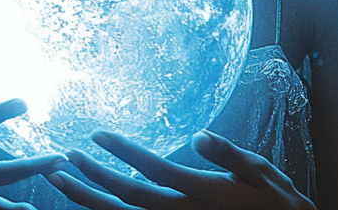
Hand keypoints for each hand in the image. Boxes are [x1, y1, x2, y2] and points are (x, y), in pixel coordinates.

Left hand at [45, 130, 313, 209]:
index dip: (123, 152)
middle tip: (60, 159)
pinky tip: (86, 206)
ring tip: (59, 180)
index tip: (96, 135)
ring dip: (88, 200)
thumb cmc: (278, 203)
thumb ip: (229, 154)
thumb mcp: (261, 172)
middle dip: (91, 178)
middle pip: (126, 198)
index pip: (153, 169)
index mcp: (203, 192)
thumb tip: (197, 135)